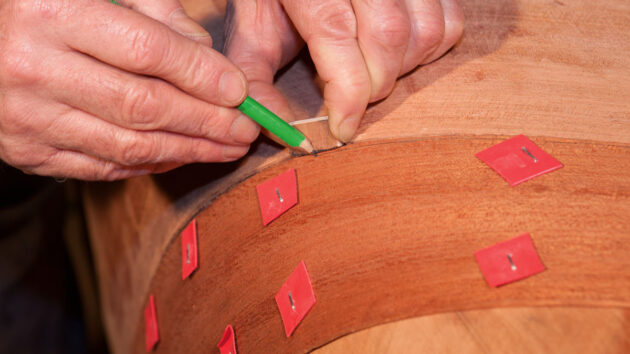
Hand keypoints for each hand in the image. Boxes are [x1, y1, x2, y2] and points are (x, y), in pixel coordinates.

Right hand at [0, 0, 259, 179]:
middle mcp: (34, 67)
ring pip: (130, 144)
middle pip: (145, 106)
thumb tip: (205, 53)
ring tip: (227, 148)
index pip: (147, 51)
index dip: (201, 75)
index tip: (239, 91)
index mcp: (52, 11)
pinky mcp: (26, 151)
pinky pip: (103, 166)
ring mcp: (27, 116)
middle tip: (246, 130)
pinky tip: (182, 155)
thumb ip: (152, 11)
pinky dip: (150, 163)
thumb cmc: (43, 7)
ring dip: (189, 150)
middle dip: (207, 122)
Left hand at [225, 0, 463, 142]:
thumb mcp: (250, 30)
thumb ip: (256, 82)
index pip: (337, 33)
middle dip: (374, 86)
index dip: (347, 92)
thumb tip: (286, 135)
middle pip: (388, 36)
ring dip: (404, 69)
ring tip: (371, 69)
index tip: (342, 128)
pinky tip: (396, 52)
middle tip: (351, 96)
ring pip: (425, 31)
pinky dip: (428, 50)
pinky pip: (449, 22)